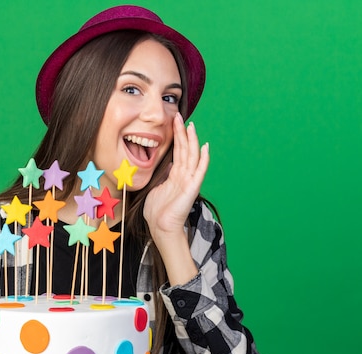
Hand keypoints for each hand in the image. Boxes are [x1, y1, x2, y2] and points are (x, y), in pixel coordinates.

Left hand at [144, 112, 209, 240]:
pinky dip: (204, 159)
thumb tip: (166, 165)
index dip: (176, 136)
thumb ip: (161, 175)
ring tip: (190, 125)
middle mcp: (184, 176)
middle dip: (182, 133)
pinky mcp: (192, 188)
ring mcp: (189, 181)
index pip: (178, 151)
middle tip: (179, 116)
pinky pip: (199, 171)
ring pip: (192, 156)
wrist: (160, 228)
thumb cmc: (157, 212)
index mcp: (175, 175)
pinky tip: (206, 147)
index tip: (174, 122)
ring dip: (192, 140)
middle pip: (185, 150)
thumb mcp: (155, 188)